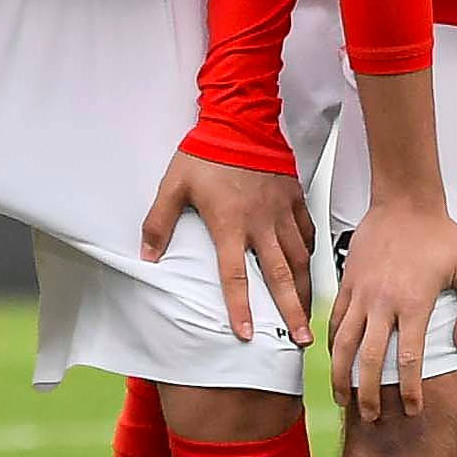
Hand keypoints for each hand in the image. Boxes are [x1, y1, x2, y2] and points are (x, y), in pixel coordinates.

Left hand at [141, 142, 317, 344]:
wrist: (240, 118)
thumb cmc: (206, 151)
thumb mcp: (174, 186)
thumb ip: (159, 223)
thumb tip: (147, 256)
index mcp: (230, 225)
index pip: (235, 276)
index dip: (240, 308)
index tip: (246, 334)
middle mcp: (261, 224)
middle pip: (279, 276)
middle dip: (292, 311)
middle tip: (301, 339)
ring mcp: (282, 211)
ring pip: (299, 258)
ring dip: (303, 288)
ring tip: (308, 312)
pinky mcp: (294, 197)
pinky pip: (307, 231)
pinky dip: (309, 252)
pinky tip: (308, 265)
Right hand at [323, 198, 456, 417]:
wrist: (405, 201)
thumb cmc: (440, 235)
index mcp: (414, 303)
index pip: (410, 359)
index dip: (410, 390)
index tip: (412, 410)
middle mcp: (383, 303)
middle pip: (370, 360)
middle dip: (369, 394)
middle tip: (372, 417)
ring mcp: (361, 293)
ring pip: (344, 344)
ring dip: (341, 376)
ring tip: (343, 400)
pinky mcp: (346, 283)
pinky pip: (335, 321)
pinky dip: (333, 346)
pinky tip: (335, 361)